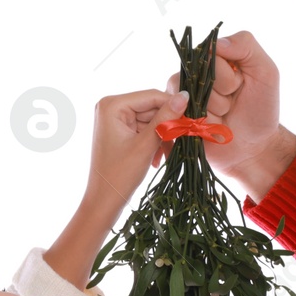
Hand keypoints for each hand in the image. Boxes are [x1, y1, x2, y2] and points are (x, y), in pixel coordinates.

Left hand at [84, 88, 189, 213]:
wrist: (104, 200)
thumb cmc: (119, 174)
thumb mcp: (146, 145)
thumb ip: (165, 118)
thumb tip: (184, 95)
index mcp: (112, 105)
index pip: (152, 96)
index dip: (174, 107)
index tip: (192, 121)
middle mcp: (111, 106)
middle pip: (152, 108)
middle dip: (167, 126)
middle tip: (182, 142)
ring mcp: (115, 119)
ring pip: (152, 120)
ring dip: (163, 137)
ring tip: (167, 155)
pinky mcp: (120, 130)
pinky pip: (145, 129)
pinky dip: (155, 142)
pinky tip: (158, 158)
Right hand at [164, 30, 295, 198]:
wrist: (253, 146)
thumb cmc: (261, 108)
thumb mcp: (266, 72)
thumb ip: (246, 46)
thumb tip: (217, 42)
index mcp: (213, 56)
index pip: (210, 54)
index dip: (229, 75)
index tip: (241, 85)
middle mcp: (193, 71)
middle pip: (199, 75)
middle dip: (223, 94)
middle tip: (232, 102)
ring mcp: (181, 94)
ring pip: (191, 96)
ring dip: (214, 112)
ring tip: (223, 116)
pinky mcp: (174, 115)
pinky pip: (182, 115)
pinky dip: (202, 125)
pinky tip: (211, 128)